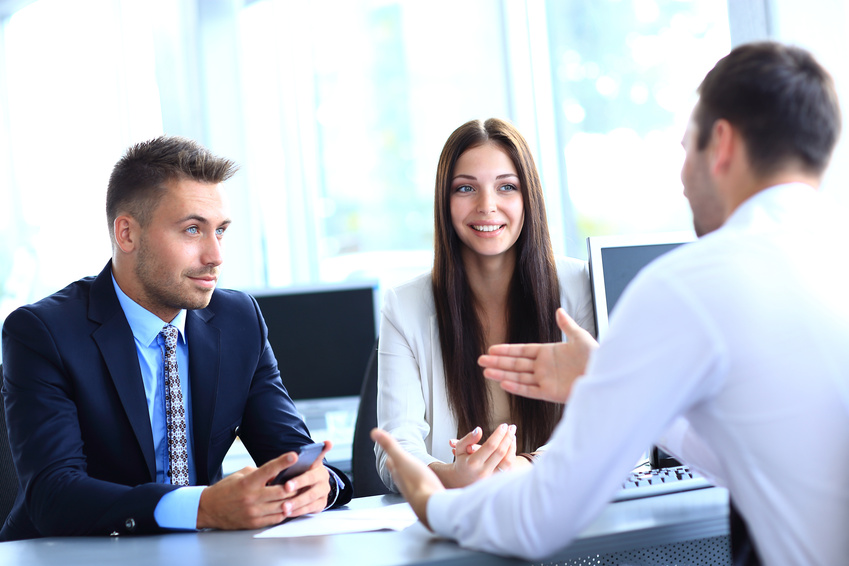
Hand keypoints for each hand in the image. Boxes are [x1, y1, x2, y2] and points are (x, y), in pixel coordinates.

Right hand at [197, 441, 332, 529]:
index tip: (295, 455)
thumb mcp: (242, 474)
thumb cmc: (227, 489)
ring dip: (293, 499)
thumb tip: (279, 472)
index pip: (268, 470)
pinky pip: (277, 518)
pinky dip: (285, 511)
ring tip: (301, 492)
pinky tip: (289, 505)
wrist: (209, 509)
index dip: (283, 462)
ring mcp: (254, 512)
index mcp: (248, 482)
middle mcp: (252, 497)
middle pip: (282, 491)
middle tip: (304, 478)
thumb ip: (261, 473)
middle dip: (295, 485)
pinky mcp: (255, 523)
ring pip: (282, 505)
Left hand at [371, 428, 443, 529]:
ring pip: (410, 481)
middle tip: (400, 460)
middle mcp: (404, 483)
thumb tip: (374, 432)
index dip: (390, 456)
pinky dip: (422, 484)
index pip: (391, 462)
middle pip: (399, 473)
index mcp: (398, 472)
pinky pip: (423, 488)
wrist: (431, 504)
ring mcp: (415, 491)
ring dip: (410, 476)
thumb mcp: (402, 458)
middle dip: (399, 466)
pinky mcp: (426, 497)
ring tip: (413, 471)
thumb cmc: (418, 482)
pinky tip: (427, 485)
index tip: (389, 451)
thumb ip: (389, 445)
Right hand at [438, 424, 516, 487]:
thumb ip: (468, 438)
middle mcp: (483, 471)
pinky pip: (509, 467)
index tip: (504, 425)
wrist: (463, 481)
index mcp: (473, 462)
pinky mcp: (498, 481)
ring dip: (512, 446)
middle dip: (507, 437)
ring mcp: (491, 478)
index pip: (490, 445)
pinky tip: (512, 445)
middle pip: (500, 452)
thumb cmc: (462, 461)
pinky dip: (512, 455)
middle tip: (512, 427)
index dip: (498, 434)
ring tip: (512, 435)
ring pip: (507, 460)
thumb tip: (479, 429)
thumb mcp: (460, 448)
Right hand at [479, 308, 597, 402]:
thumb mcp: (580, 337)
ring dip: (502, 374)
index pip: (522, 350)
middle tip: (481, 360)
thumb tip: (559, 310)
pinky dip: (517, 387)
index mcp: (548, 352)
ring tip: (486, 372)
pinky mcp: (550, 393)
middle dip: (498, 362)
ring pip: (518, 377)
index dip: (506, 350)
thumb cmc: (595, 357)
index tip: (492, 349)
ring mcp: (545, 380)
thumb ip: (567, 325)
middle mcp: (544, 367)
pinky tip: (504, 383)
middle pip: (516, 364)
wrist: (604, 375)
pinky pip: (530, 390)